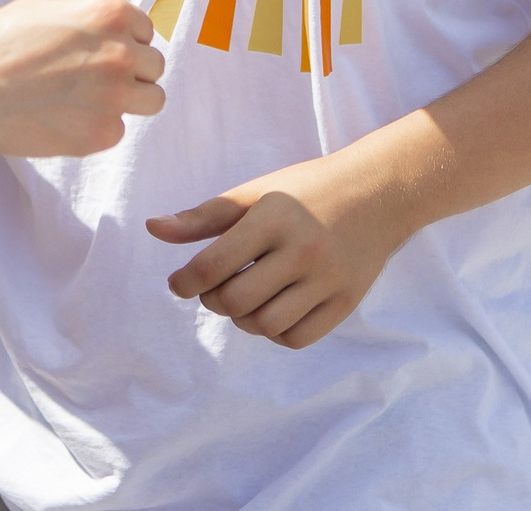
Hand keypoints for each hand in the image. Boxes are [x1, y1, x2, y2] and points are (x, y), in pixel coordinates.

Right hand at [0, 0, 162, 156]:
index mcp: (109, 14)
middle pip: (154, 66)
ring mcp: (115, 97)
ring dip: (129, 100)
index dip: (124, 41)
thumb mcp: (43, 4)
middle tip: (96, 78)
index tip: (101, 51)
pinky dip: (97, 126)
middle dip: (131, 71)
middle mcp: (121, 53)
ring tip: (92, 100)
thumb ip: (84, 13)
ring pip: (152, 100)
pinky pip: (117, 129)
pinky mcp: (102, 134)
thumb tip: (103, 28)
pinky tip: (64, 119)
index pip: (145, 31)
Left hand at [148, 155, 405, 349]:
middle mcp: (303, 250)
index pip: (214, 265)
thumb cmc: (305, 191)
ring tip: (242, 297)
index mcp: (274, 216)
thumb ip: (203, 216)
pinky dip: (274, 332)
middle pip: (236, 301)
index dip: (185, 281)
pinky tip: (271, 309)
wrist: (378, 192)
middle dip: (212, 300)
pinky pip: (296, 339)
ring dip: (241, 319)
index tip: (178, 283)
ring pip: (265, 325)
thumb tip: (152, 229)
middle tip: (213, 287)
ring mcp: (328, 280)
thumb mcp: (255, 192)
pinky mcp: (346, 302)